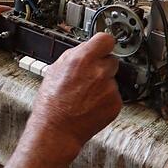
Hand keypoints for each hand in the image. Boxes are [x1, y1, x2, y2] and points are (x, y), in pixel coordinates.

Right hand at [3, 33, 122, 167]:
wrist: (56, 128)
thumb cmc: (51, 102)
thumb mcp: (55, 69)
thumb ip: (75, 56)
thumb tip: (86, 49)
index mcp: (83, 59)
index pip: (106, 39)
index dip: (104, 44)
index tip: (104, 46)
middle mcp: (99, 72)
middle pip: (111, 59)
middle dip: (102, 66)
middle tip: (90, 76)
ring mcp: (109, 88)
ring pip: (112, 79)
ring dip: (103, 84)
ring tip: (86, 95)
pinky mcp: (115, 103)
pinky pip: (114, 94)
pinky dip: (105, 99)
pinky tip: (91, 104)